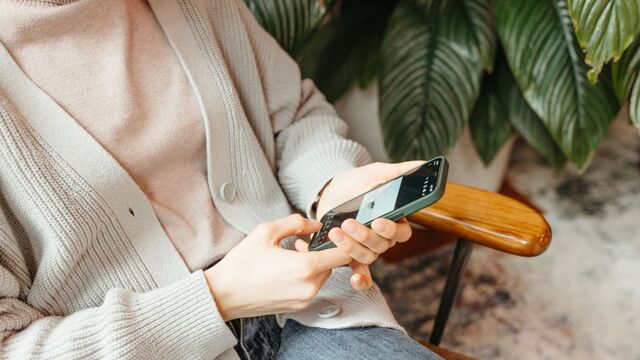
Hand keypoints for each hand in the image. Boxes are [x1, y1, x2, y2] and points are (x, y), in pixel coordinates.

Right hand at [205, 214, 350, 320]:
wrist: (223, 295)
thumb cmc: (242, 264)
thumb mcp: (266, 231)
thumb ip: (296, 223)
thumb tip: (316, 224)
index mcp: (305, 267)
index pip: (344, 254)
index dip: (343, 241)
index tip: (333, 233)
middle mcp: (309, 286)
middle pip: (334, 265)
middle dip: (321, 251)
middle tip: (299, 243)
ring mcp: (304, 299)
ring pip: (323, 276)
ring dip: (313, 264)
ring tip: (290, 255)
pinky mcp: (297, 307)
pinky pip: (312, 287)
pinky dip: (306, 276)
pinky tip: (285, 269)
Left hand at [316, 161, 423, 290]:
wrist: (330, 191)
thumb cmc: (357, 182)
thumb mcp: (376, 173)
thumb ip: (398, 171)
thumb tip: (423, 164)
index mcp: (395, 220)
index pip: (402, 232)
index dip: (391, 229)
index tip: (378, 220)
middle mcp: (383, 237)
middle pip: (382, 245)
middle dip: (365, 235)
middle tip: (349, 223)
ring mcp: (367, 247)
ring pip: (368, 255)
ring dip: (352, 247)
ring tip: (336, 232)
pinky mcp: (351, 254)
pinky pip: (361, 271)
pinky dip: (360, 279)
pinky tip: (354, 280)